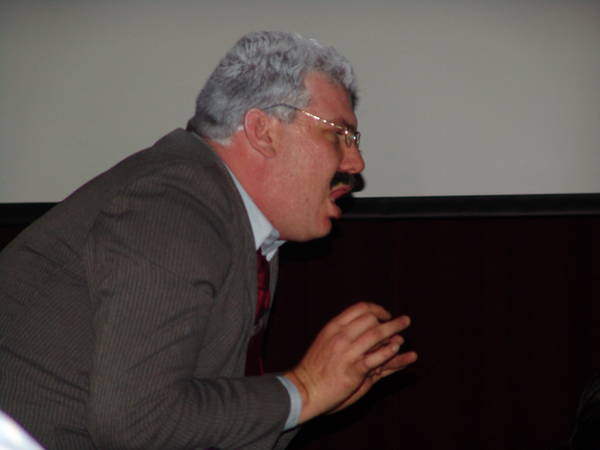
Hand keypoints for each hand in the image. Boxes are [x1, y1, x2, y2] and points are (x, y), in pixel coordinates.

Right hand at [284, 302, 416, 423]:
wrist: (303, 389)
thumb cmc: (314, 367)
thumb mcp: (325, 342)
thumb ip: (342, 334)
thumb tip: (363, 327)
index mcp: (333, 327)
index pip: (360, 308)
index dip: (377, 309)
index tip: (385, 315)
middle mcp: (341, 336)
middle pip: (371, 319)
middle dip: (389, 321)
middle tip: (402, 323)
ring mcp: (347, 353)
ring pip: (376, 335)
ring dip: (394, 330)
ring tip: (405, 329)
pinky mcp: (354, 370)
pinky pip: (376, 358)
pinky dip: (389, 351)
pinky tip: (397, 348)